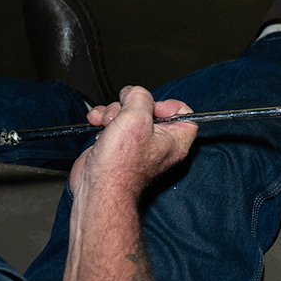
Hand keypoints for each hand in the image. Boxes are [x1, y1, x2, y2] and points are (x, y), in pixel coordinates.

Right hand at [70, 86, 196, 205]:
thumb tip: (133, 93)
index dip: (167, 104)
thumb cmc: (120, 166)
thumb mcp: (136, 118)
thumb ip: (140, 97)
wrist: (97, 188)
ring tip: (107, 121)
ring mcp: (136, 144)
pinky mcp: (117, 146)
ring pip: (127, 113)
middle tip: (123, 114)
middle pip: (149, 109)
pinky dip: (103, 119)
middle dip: (130, 105)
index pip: (183, 113)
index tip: (152, 106)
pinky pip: (113, 123)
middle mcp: (158, 143)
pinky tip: (97, 123)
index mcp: (175, 139)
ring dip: (113, 111)